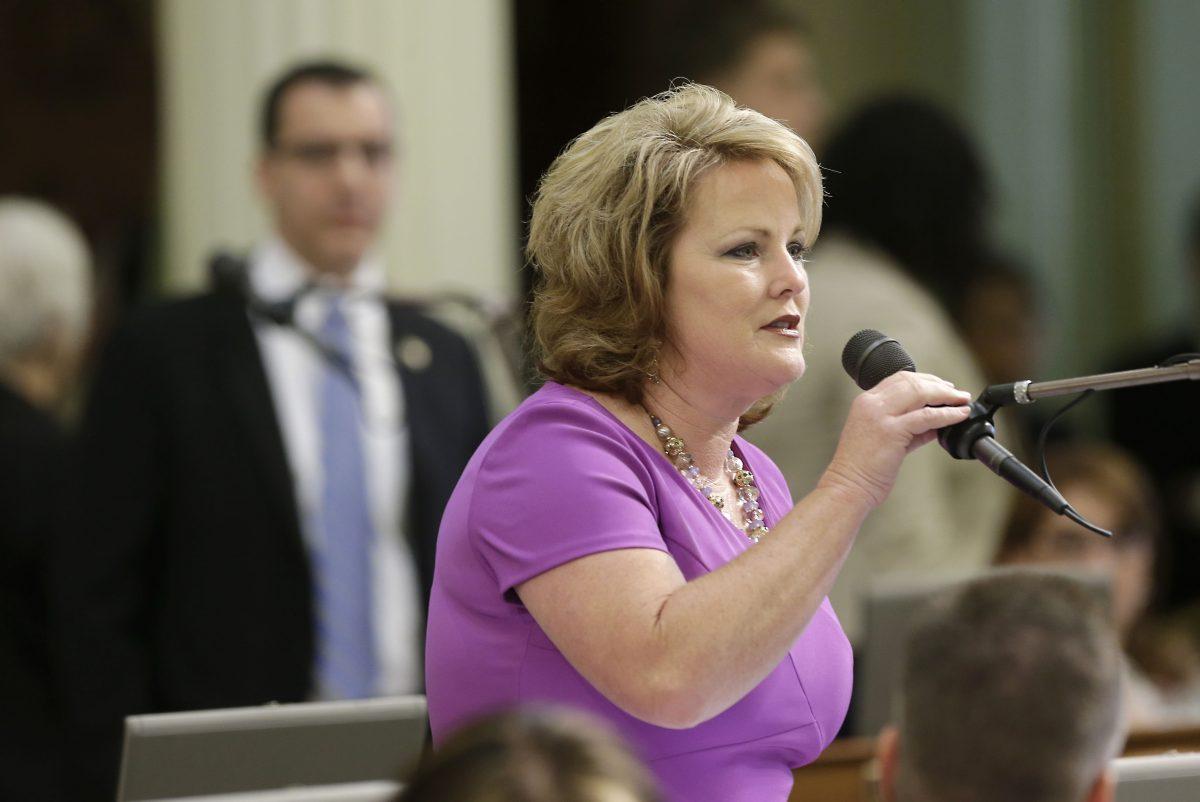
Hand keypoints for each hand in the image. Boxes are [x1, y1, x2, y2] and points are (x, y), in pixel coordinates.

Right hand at [819, 371, 971, 507]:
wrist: (848, 486)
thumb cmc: (862, 468)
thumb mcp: (883, 439)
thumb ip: (908, 428)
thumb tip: (935, 424)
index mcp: (866, 402)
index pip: (898, 379)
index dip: (924, 379)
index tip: (942, 386)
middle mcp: (871, 403)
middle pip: (911, 381)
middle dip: (939, 385)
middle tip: (957, 393)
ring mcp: (880, 415)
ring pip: (920, 393)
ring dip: (947, 396)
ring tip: (962, 401)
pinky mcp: (891, 431)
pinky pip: (927, 417)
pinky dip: (947, 414)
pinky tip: (959, 415)